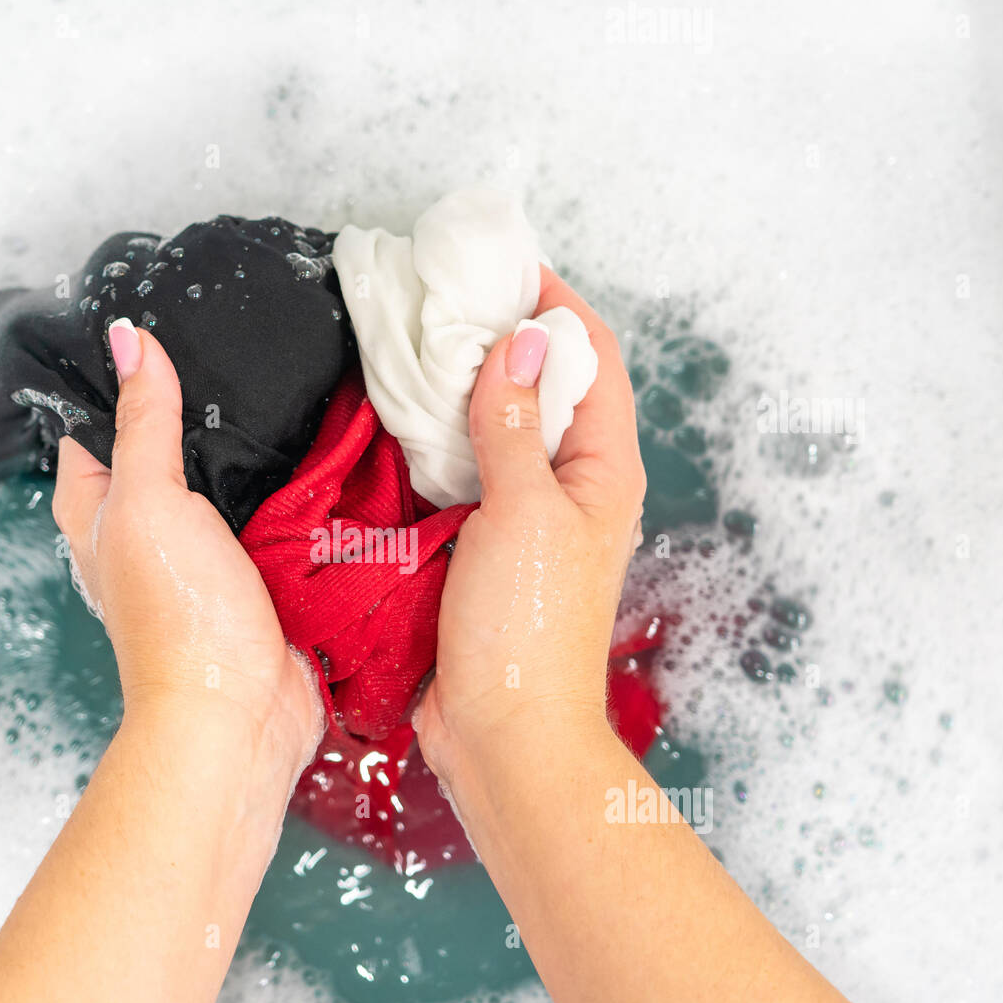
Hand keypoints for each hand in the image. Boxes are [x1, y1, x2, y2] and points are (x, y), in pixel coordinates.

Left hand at [52, 321, 322, 786]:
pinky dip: (284, 492)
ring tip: (283, 387)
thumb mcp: (149, 501)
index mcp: (96, 510)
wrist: (242, 711)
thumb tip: (128, 340)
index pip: (92, 425)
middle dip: (194, 408)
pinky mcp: (251, 575)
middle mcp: (143, 530)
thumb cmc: (177, 617)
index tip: (155, 327)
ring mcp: (200, 555)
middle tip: (234, 346)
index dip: (115, 380)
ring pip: (221, 481)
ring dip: (248, 451)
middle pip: (163, 448)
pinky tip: (312, 457)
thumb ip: (143, 422)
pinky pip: (266, 518)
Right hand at [414, 268, 645, 783]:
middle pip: (550, 387)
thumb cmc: (526, 633)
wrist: (503, 737)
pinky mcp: (485, 548)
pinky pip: (468, 474)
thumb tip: (525, 338)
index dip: (554, 303)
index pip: (594, 357)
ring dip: (468, 388)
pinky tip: (400, 424)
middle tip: (442, 301)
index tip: (500, 265)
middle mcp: (572, 488)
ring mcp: (528, 519)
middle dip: (504, 337)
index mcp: (602, 472)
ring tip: (416, 348)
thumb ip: (518, 424)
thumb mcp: (522, 512)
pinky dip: (440, 441)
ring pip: (504, 429)